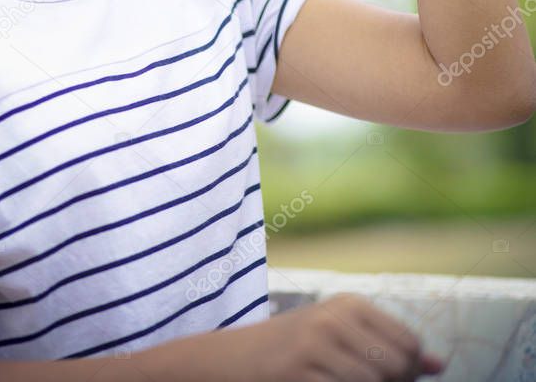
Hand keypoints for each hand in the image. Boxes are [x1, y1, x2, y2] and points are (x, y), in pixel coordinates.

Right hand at [223, 293, 445, 381]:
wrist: (239, 358)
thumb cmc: (300, 349)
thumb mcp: (345, 337)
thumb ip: (393, 348)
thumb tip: (439, 364)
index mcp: (350, 304)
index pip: (409, 345)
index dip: (407, 372)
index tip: (386, 377)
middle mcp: (335, 317)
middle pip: (395, 368)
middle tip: (355, 378)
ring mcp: (315, 344)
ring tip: (336, 379)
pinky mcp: (299, 372)